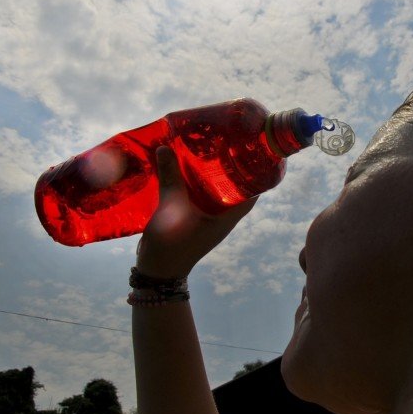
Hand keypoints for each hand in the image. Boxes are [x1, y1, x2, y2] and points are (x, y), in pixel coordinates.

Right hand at [135, 145, 256, 278]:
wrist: (157, 270)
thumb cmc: (173, 242)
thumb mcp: (171, 207)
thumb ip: (170, 177)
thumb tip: (165, 146)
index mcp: (228, 216)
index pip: (253, 191)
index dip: (255, 171)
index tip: (250, 149)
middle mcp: (224, 217)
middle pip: (236, 188)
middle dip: (231, 168)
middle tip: (226, 143)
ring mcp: (211, 218)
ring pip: (218, 192)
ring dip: (214, 175)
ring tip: (208, 149)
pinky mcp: (197, 218)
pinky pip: (203, 196)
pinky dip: (199, 183)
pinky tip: (188, 167)